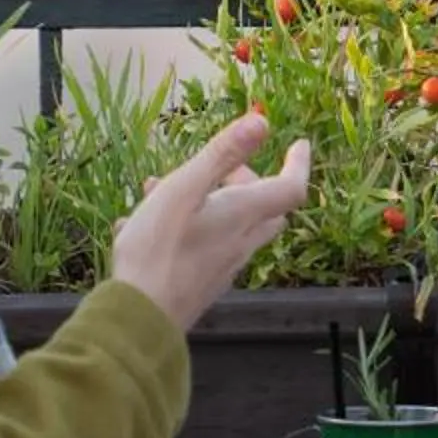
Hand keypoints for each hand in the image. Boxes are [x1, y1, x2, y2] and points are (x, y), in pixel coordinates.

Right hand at [110, 114, 311, 332]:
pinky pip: (205, 245)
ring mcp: (223, 265)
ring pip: (231, 225)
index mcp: (243, 215)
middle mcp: (241, 241)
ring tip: (158, 190)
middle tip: (218, 170)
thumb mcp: (185, 189)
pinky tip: (139, 225)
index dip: (297, 163)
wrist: (140, 316)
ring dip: (208, 201)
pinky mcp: (202, 282)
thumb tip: (262, 121)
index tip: (298, 143)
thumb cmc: (159, 248)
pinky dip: (188, 227)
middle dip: (247, 181)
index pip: (290, 188)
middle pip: (265, 208)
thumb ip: (222, 153)